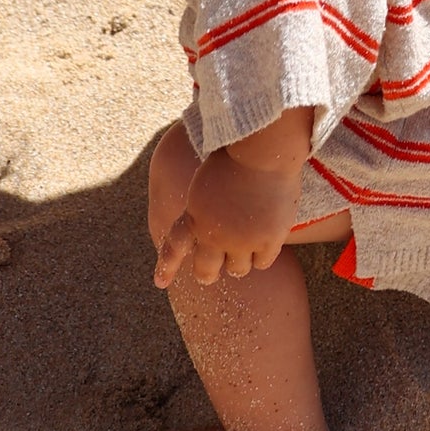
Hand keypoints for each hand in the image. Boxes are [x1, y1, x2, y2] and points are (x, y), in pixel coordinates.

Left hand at [153, 144, 306, 290]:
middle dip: (209, 271)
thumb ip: (203, 208)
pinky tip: (268, 237)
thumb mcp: (207, 181)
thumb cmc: (237, 154)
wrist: (265, 148)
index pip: (175, 248)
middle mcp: (214, 235)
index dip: (167, 267)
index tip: (160, 282)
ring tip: (248, 243)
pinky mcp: (268, 240)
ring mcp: (242, 240)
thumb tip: (206, 228)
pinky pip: (263, 262)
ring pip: (237, 270)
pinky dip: (264, 253)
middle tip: (216, 267)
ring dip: (240, 259)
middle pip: (206, 271)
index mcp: (195, 217)